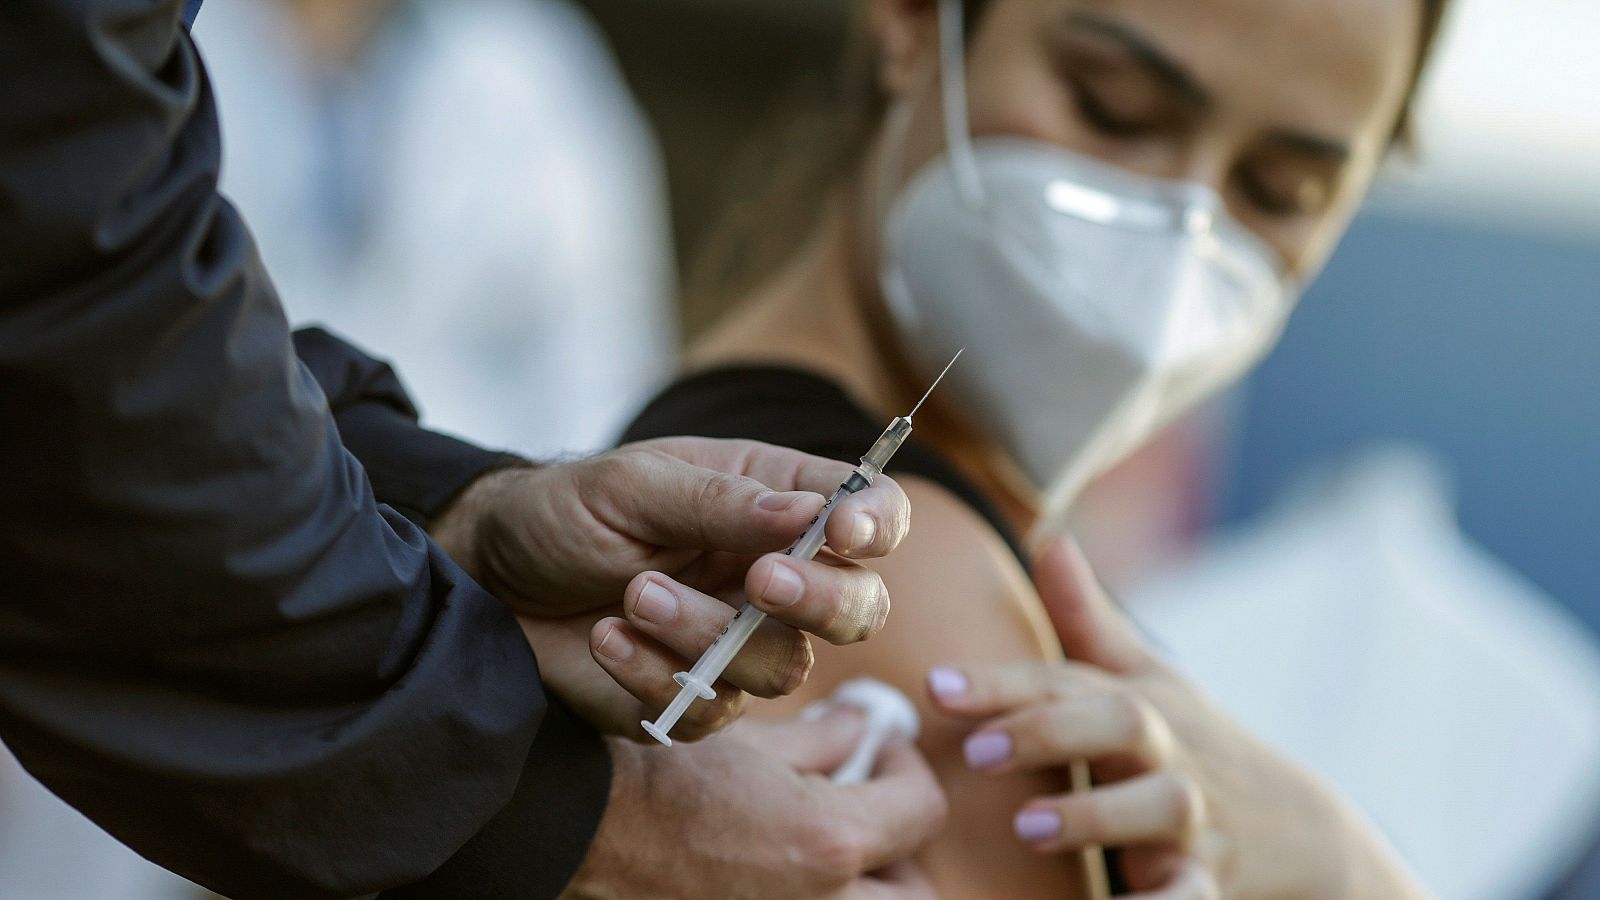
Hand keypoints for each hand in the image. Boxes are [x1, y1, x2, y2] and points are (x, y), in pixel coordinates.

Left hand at [433, 438, 911, 738]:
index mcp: (775, 503)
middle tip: (757, 581)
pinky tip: (606, 637)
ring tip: (634, 595)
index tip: (843, 531)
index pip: (870, 512)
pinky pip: (710, 711)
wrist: (488, 580)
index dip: (877, 522)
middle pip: (859, 606)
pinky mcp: (694, 699)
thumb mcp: (634, 488)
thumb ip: (722, 502)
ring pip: (783, 667)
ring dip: (708, 632)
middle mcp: (771, 577)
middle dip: (819, 600)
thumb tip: (812, 515)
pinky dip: (654, 674)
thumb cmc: (564, 513)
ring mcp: (738, 644)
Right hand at [564, 709, 947, 898]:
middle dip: (910, 856)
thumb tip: (861, 731)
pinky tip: (785, 866)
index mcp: (828, 842)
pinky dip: (818, 896)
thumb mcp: (753, 741)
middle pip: (921, 899)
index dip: (909, 768)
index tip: (883, 748)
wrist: (584, 825)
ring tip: (835, 847)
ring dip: (871, 886)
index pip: (922, 810)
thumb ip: (825, 738)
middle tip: (880, 817)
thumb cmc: (663, 772)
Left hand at [927, 538, 1427, 899]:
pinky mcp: (1214, 877)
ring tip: (1026, 829)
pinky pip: (1192, 893)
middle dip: (1047, 733)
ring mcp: (1195, 815)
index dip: (1001, 682)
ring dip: (1095, 813)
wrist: (1303, 830)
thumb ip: (1086, 617)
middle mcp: (1166, 749)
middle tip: (976, 751)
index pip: (1064, 679)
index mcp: (1136, 701)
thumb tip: (1049, 537)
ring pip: (1158, 807)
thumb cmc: (1195, 742)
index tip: (936, 686)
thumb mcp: (1146, 678)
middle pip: (1116, 722)